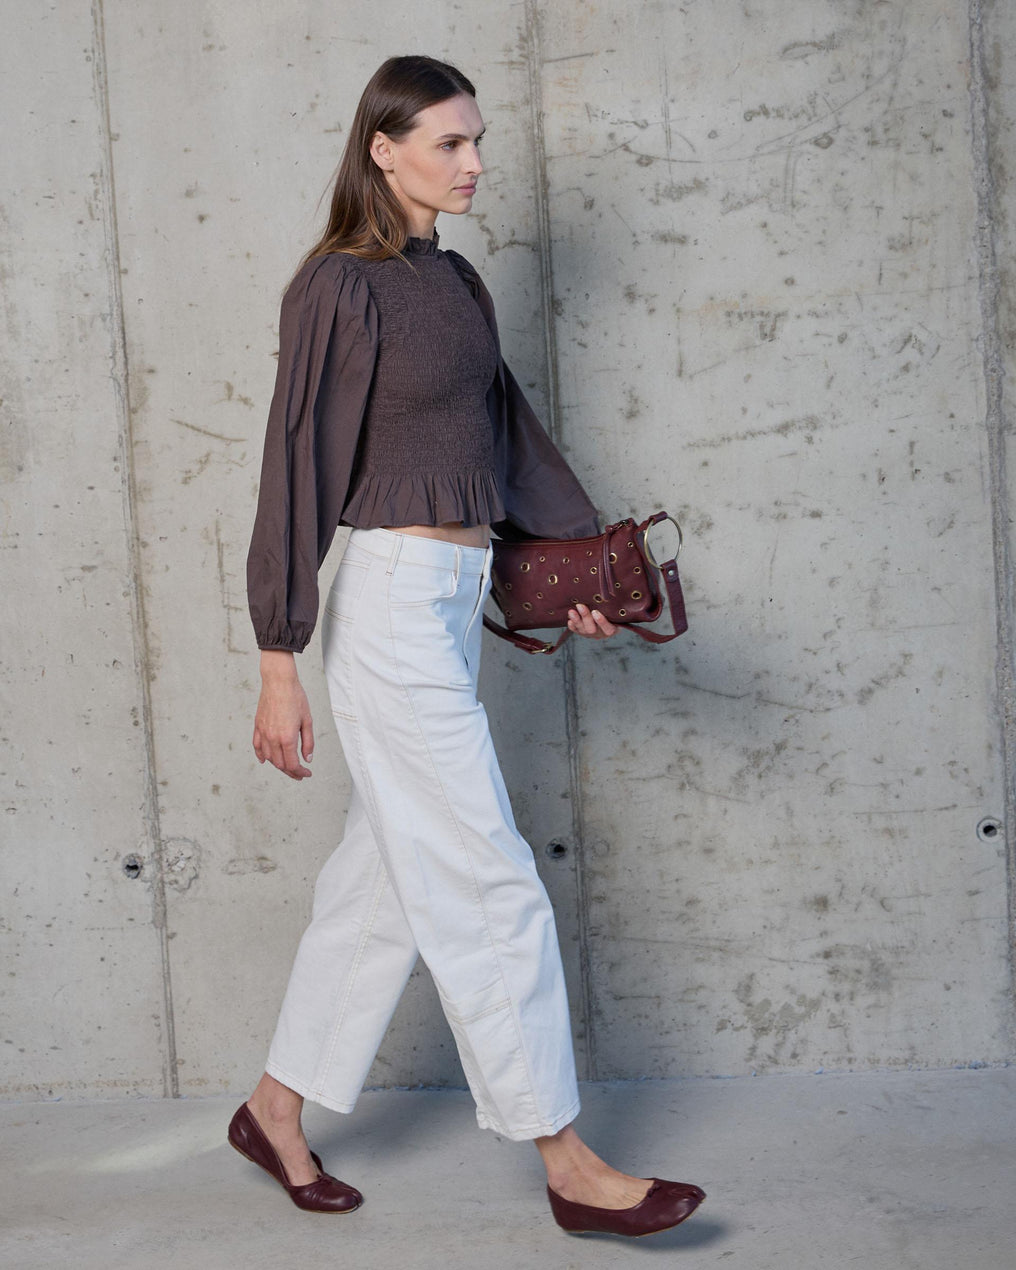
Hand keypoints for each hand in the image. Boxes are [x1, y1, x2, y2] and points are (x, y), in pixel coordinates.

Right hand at [253, 650, 314, 779]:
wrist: (279, 681)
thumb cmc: (296, 698)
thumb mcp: (307, 721)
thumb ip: (308, 742)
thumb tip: (307, 759)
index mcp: (287, 738)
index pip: (292, 764)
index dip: (300, 773)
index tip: (307, 774)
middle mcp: (273, 738)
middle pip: (280, 764)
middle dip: (291, 772)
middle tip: (300, 773)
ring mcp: (264, 733)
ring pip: (269, 757)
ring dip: (278, 765)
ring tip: (288, 766)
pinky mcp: (258, 726)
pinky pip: (257, 746)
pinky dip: (261, 755)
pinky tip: (265, 760)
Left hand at [566, 603, 617, 639]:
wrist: (605, 618)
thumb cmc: (613, 610)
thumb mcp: (616, 609)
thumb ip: (614, 603)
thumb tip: (615, 586)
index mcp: (612, 628)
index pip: (608, 629)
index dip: (601, 622)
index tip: (595, 612)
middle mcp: (601, 633)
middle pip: (592, 630)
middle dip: (585, 617)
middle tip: (580, 606)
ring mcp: (591, 634)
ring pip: (583, 631)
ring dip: (577, 620)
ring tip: (571, 611)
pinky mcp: (582, 633)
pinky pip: (576, 631)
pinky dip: (573, 626)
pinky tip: (569, 620)